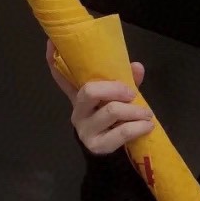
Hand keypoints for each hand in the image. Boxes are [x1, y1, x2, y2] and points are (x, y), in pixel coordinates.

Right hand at [46, 40, 153, 156]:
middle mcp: (78, 111)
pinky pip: (121, 132)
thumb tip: (137, 67)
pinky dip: (139, 127)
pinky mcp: (97, 146)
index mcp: (79, 96)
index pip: (61, 76)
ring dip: (134, 110)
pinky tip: (147, 126)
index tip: (52, 42)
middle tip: (132, 93)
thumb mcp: (120, 100)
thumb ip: (126, 82)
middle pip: (90, 91)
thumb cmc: (115, 123)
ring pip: (111, 111)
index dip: (54, 60)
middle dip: (115, 89)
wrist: (112, 158)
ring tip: (146, 114)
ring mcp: (85, 129)